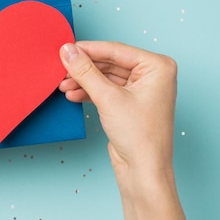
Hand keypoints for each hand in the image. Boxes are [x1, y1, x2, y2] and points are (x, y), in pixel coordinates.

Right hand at [60, 42, 205, 219]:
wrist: (143, 171)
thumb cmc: (140, 137)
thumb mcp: (108, 98)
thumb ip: (85, 71)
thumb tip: (68, 51)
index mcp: (158, 66)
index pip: (116, 50)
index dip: (88, 49)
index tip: (65, 48)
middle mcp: (152, 75)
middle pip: (109, 63)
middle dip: (84, 68)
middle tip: (61, 67)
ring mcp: (141, 89)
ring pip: (105, 76)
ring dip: (84, 80)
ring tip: (63, 85)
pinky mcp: (129, 103)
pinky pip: (106, 89)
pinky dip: (89, 91)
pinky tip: (72, 94)